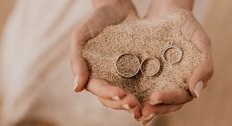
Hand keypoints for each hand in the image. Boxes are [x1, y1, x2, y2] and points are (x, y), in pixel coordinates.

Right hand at [69, 0, 141, 118]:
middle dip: (123, 103)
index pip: (98, 89)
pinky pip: (140, 83)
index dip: (109, 94)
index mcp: (91, 73)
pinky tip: (154, 96)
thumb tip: (77, 88)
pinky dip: (146, 92)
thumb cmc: (95, 20)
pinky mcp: (136, 69)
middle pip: (113, 97)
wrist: (116, 7)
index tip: (121, 95)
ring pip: (127, 94)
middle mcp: (106, 77)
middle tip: (136, 106)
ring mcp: (121, 74)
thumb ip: (76, 60)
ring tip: (145, 107)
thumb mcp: (81, 36)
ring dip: (134, 103)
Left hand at [140, 0, 213, 122]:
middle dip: (156, 108)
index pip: (183, 95)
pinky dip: (139, 97)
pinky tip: (129, 101)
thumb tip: (196, 92)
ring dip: (148, 107)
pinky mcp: (152, 75)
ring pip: (158, 100)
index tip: (155, 98)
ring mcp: (166, 80)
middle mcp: (180, 82)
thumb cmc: (187, 24)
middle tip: (143, 111)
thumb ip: (204, 65)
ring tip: (135, 111)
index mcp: (193, 78)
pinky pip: (146, 89)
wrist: (167, 12)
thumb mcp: (200, 40)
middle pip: (170, 103)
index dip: (170, 99)